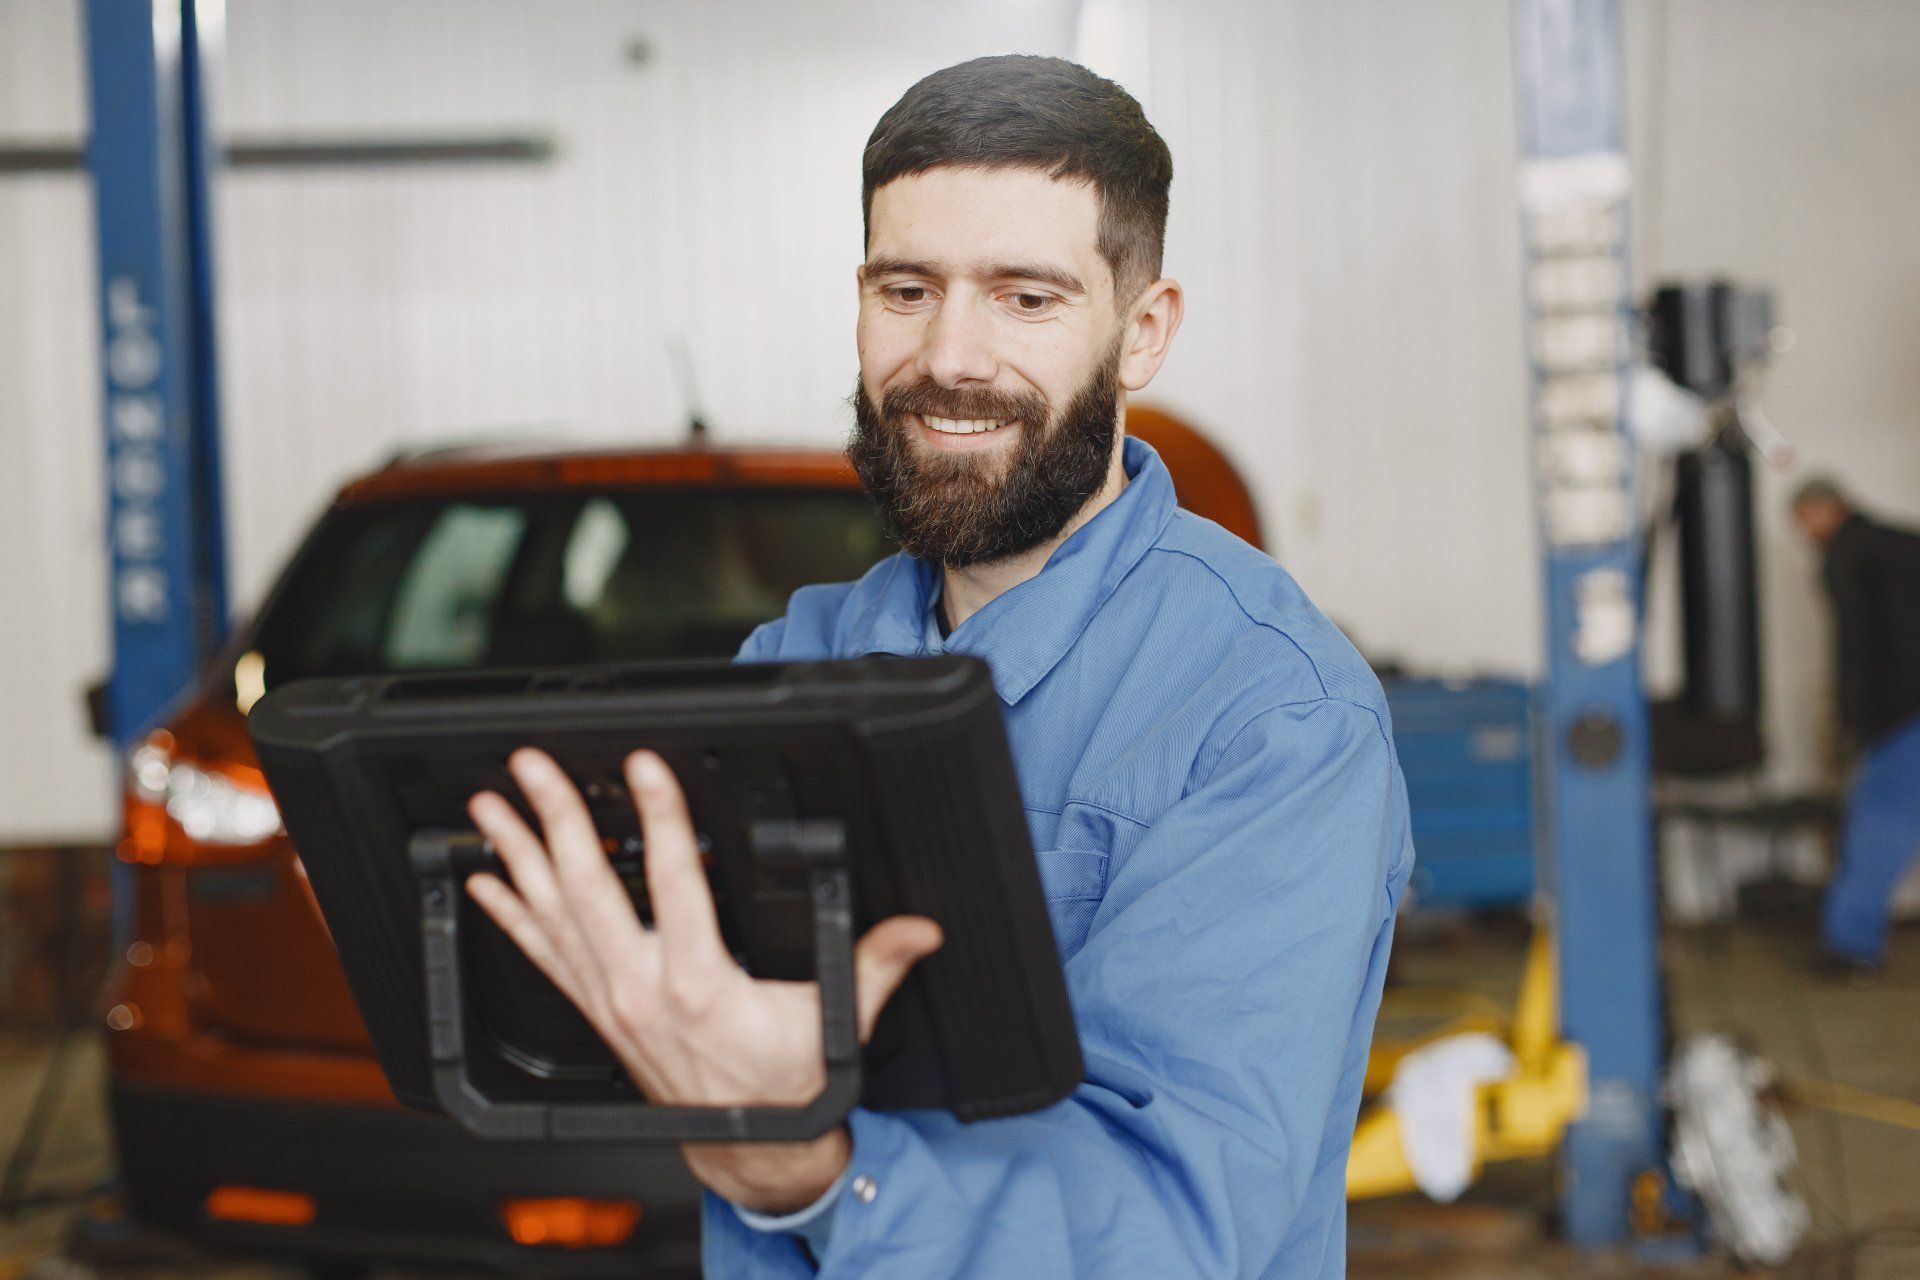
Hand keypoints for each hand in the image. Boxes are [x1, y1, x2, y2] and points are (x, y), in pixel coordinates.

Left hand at [464, 747, 942, 1212]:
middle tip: (532, 766)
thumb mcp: (836, 1022)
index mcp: (700, 983)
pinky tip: (485, 883)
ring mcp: (610, 999)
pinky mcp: (597, 1009)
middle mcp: (641, 988)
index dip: (659, 818)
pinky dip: (510, 916)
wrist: (745, 1143)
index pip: (675, 881)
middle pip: (587, 888)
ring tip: (487, 809)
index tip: (642, 768)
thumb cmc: (782, 1081)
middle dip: (556, 821)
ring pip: (551, 915)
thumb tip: (920, 929)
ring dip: (516, 857)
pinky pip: (541, 955)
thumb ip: (874, 964)